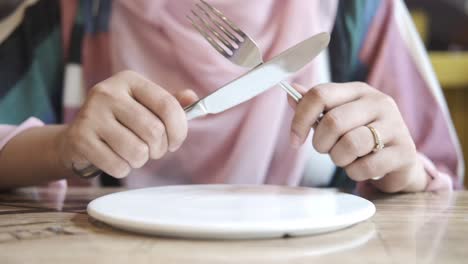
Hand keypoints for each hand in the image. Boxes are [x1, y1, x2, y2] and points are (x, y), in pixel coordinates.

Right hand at [57, 71, 197, 177]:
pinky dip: (123, 169)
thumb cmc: (119, 121)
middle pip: (154, 131)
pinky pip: (118, 166)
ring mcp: (91, 115)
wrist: (77, 137)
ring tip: (134, 154)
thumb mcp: (144, 105)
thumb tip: (192, 98)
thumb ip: (169, 103)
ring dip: (141, 160)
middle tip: (153, 150)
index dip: (179, 130)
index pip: (168, 105)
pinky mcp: (80, 139)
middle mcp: (108, 92)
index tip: (175, 141)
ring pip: (137, 151)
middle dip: (159, 149)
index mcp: (129, 80)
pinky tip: (116, 159)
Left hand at [289, 82, 427, 192]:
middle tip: (327, 151)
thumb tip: (289, 93)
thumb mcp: (338, 118)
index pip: (319, 94)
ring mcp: (395, 125)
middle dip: (321, 144)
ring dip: (339, 159)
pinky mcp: (405, 151)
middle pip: (333, 121)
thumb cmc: (361, 137)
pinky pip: (366, 166)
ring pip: (349, 144)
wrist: (398, 161)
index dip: (300, 119)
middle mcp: (379, 102)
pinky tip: (361, 168)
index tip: (294, 140)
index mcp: (358, 91)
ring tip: (345, 158)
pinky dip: (355, 172)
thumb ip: (315, 108)